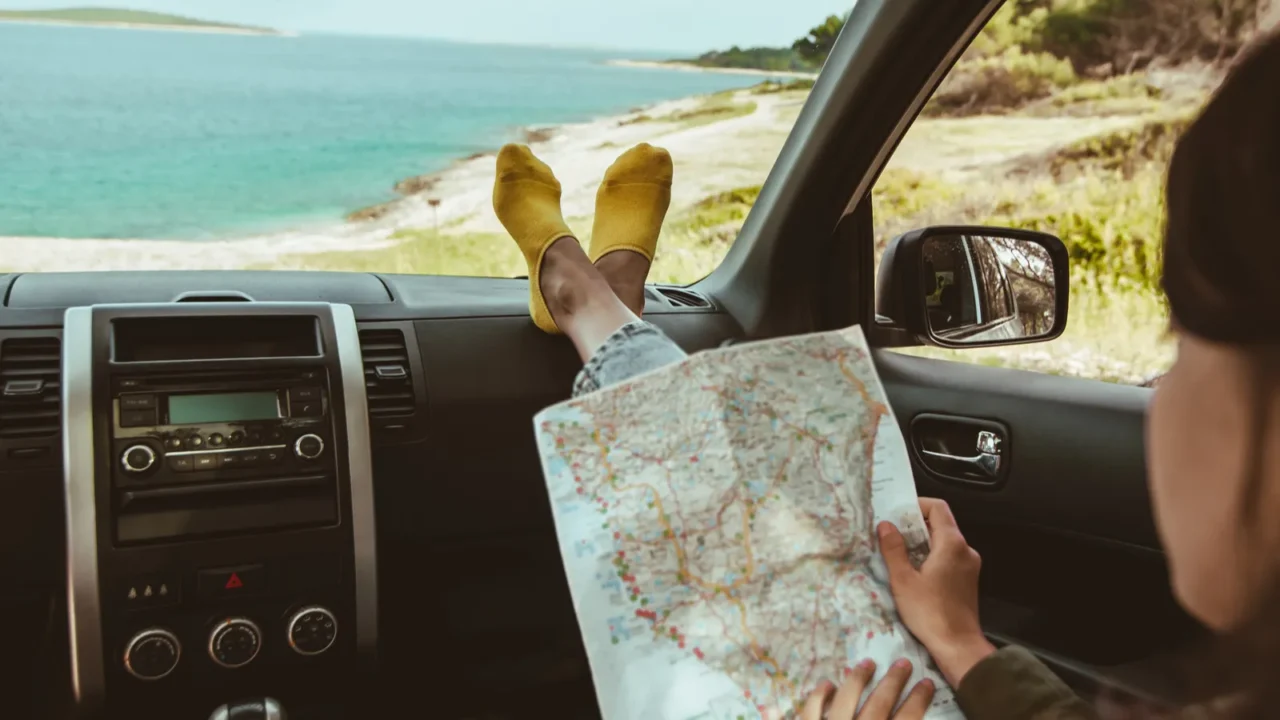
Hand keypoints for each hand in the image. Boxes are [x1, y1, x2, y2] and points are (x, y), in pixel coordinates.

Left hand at [801, 659, 933, 719]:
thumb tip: (905, 713)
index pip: (907, 719)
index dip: (919, 700)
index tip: (927, 683)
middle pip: (879, 704)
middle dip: (893, 682)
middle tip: (903, 663)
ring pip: (845, 699)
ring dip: (857, 680)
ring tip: (867, 664)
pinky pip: (809, 710)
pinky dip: (818, 696)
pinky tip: (827, 684)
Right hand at [877, 498, 994, 687]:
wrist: (957, 646)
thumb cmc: (929, 612)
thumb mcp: (903, 580)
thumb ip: (894, 549)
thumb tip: (886, 525)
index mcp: (952, 544)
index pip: (938, 508)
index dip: (917, 505)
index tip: (897, 514)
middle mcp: (965, 550)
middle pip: (941, 524)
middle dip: (915, 525)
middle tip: (891, 534)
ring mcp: (970, 566)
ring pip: (944, 543)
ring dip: (923, 543)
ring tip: (899, 554)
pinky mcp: (968, 580)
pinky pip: (949, 558)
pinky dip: (932, 557)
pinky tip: (915, 572)